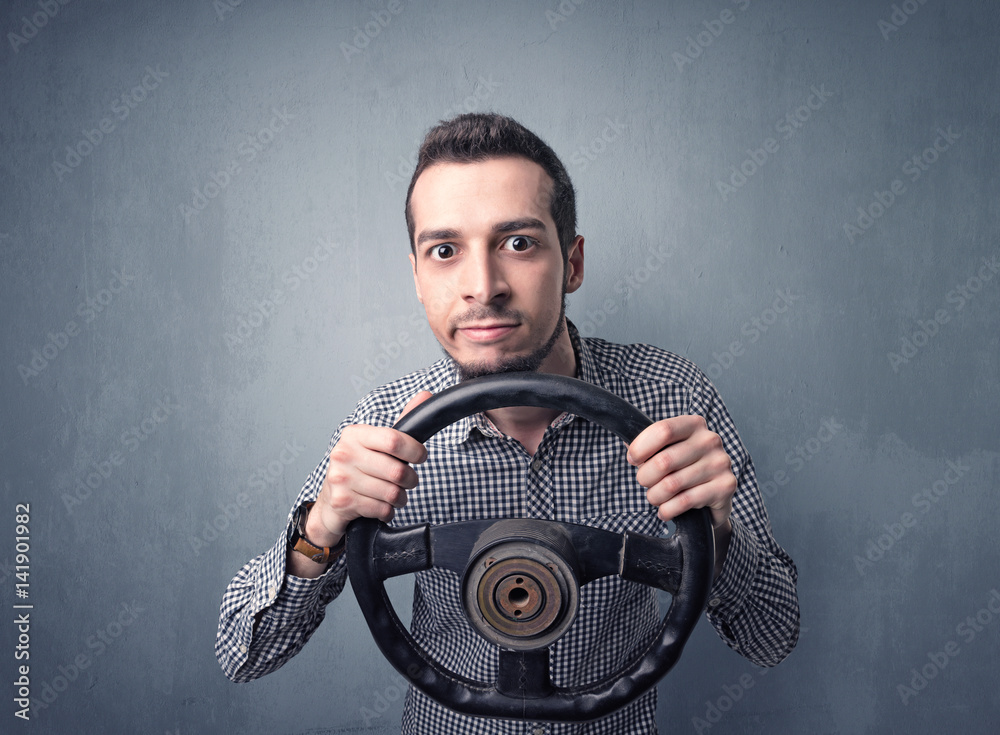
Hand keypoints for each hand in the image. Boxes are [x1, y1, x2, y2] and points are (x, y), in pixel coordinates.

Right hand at [305, 391, 432, 547]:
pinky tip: (379, 505)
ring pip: (392, 493)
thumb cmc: (360, 469)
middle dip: (411, 480)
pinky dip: (388, 511)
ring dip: (400, 498)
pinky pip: (382, 509)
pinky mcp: (343, 502)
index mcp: (354, 434)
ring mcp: (341, 478)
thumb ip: (403, 422)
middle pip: (397, 471)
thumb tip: (426, 395)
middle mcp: (344, 453)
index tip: (420, 456)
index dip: (415, 451)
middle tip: (407, 481)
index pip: (394, 440)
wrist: (330, 503)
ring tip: (393, 494)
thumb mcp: (377, 444)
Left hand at [627, 415, 736, 530]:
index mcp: (694, 424)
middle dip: (645, 477)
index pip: (662, 431)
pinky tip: (665, 510)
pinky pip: (684, 502)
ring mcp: (720, 463)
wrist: (715, 494)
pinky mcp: (725, 486)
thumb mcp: (668, 450)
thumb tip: (628, 444)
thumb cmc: (684, 467)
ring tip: (655, 497)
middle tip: (646, 483)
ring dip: (655, 496)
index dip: (640, 447)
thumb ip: (648, 445)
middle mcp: (710, 440)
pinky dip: (667, 510)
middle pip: (663, 461)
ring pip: (671, 484)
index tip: (633, 459)